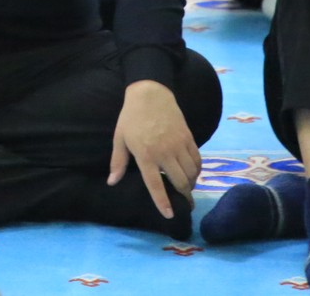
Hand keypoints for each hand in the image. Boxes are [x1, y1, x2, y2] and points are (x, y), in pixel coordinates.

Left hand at [108, 81, 200, 219]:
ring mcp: (178, 144)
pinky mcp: (188, 137)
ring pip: (191, 172)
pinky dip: (197, 170)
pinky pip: (197, 159)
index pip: (155, 184)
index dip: (163, 202)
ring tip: (187, 189)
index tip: (169, 215)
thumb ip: (118, 162)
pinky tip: (193, 173)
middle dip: (184, 196)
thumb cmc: (131, 117)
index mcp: (145, 154)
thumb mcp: (120, 138)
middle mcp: (164, 152)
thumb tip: (112, 182)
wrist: (150, 94)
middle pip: (179, 181)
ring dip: (191, 184)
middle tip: (185, 204)